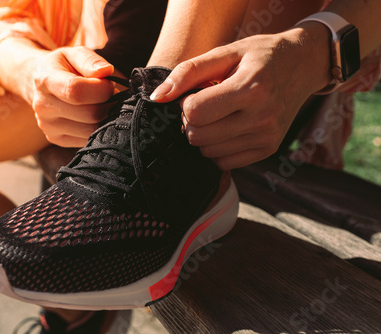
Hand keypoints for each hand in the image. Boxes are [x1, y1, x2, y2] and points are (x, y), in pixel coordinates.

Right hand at [26, 46, 114, 146]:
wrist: (37, 83)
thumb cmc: (62, 67)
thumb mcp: (73, 54)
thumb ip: (90, 60)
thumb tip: (107, 71)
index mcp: (46, 80)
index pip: (77, 92)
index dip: (102, 89)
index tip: (109, 84)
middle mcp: (43, 106)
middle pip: (89, 114)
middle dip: (108, 104)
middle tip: (108, 94)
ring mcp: (48, 126)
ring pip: (91, 130)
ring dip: (105, 117)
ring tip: (100, 103)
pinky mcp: (55, 139)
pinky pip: (88, 140)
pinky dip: (97, 128)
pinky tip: (92, 115)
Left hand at [151, 24, 330, 169]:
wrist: (303, 65)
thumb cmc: (258, 56)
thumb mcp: (225, 53)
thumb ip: (187, 72)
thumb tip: (157, 98)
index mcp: (251, 88)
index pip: (195, 113)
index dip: (187, 103)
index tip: (199, 92)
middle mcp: (262, 117)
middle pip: (197, 136)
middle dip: (192, 121)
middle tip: (206, 105)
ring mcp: (267, 137)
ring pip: (208, 152)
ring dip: (204, 135)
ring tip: (220, 114)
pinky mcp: (268, 150)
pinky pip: (223, 163)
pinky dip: (218, 148)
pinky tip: (229, 128)